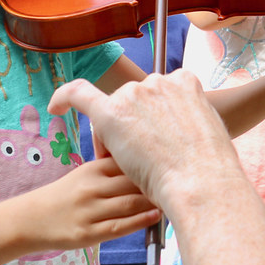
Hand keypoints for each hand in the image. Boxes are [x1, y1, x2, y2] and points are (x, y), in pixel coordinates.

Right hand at [21, 156, 160, 251]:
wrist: (33, 219)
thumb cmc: (66, 195)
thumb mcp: (86, 174)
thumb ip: (112, 169)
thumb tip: (150, 165)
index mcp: (93, 169)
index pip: (128, 162)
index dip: (152, 163)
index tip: (174, 164)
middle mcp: (92, 187)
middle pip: (132, 182)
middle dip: (157, 183)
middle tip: (180, 183)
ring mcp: (90, 211)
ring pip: (129, 204)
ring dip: (153, 202)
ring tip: (172, 200)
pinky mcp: (89, 232)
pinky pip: (120, 226)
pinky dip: (141, 221)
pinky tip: (156, 216)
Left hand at [48, 71, 241, 210]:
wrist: (202, 182)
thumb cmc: (209, 168)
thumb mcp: (208, 131)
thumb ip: (187, 121)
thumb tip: (179, 131)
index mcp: (185, 81)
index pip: (157, 95)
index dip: (151, 117)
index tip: (153, 136)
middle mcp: (157, 81)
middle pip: (133, 102)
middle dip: (133, 128)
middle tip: (144, 161)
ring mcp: (134, 95)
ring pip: (113, 112)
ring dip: (117, 138)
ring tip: (134, 168)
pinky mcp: (111, 113)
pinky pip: (79, 95)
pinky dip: (64, 98)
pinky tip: (55, 108)